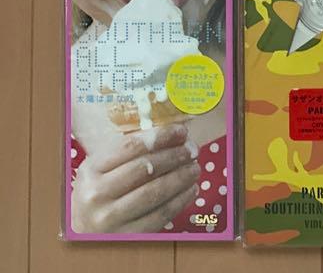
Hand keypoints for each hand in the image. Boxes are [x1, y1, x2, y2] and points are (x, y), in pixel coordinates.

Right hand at [70, 123, 200, 234]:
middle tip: (193, 150)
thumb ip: (130, 150)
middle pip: (146, 167)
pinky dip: (180, 200)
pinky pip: (160, 214)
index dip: (162, 136)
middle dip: (176, 156)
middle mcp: (97, 194)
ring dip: (182, 177)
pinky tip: (191, 190)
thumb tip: (173, 134)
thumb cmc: (99, 191)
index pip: (132, 146)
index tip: (182, 131)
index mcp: (91, 169)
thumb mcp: (103, 167)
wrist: (82, 231)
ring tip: (195, 168)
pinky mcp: (125, 236)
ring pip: (155, 191)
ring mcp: (109, 218)